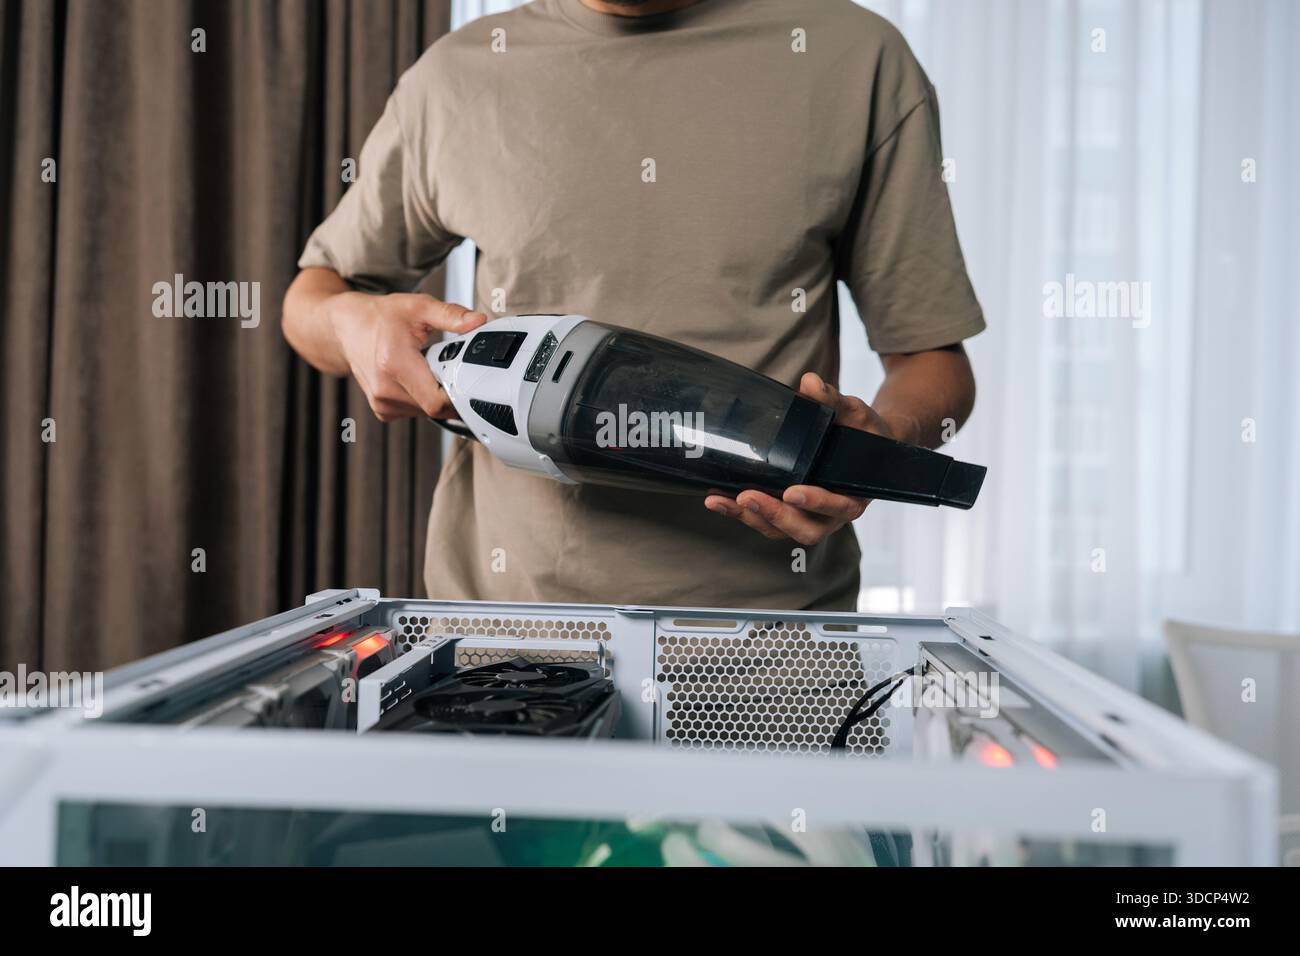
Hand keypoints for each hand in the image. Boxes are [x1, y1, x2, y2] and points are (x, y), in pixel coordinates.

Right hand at [328, 292, 486, 421]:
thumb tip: (477, 321)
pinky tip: (416, 378)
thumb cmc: (380, 317)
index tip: (467, 377)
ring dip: (436, 395)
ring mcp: (382, 403)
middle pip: (435, 408)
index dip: (458, 393)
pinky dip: (423, 399)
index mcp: (394, 363)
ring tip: (427, 368)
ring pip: (427, 413)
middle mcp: (385, 389)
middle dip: (449, 390)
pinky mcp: (383, 410)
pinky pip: (416, 412)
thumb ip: (450, 315)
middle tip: (446, 365)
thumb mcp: (418, 307)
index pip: (437, 401)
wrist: (346, 327)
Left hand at [704, 372, 896, 544]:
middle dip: (774, 514)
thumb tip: (810, 383)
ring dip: (750, 517)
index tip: (791, 492)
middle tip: (747, 497)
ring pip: (781, 530)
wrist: (861, 444)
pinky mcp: (789, 513)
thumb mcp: (853, 413)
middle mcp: (833, 514)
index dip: (816, 503)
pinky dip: (742, 512)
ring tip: (720, 500)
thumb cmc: (860, 431)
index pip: (838, 506)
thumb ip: (833, 400)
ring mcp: (810, 517)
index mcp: (854, 494)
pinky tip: (718, 498)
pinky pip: (766, 521)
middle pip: (805, 529)